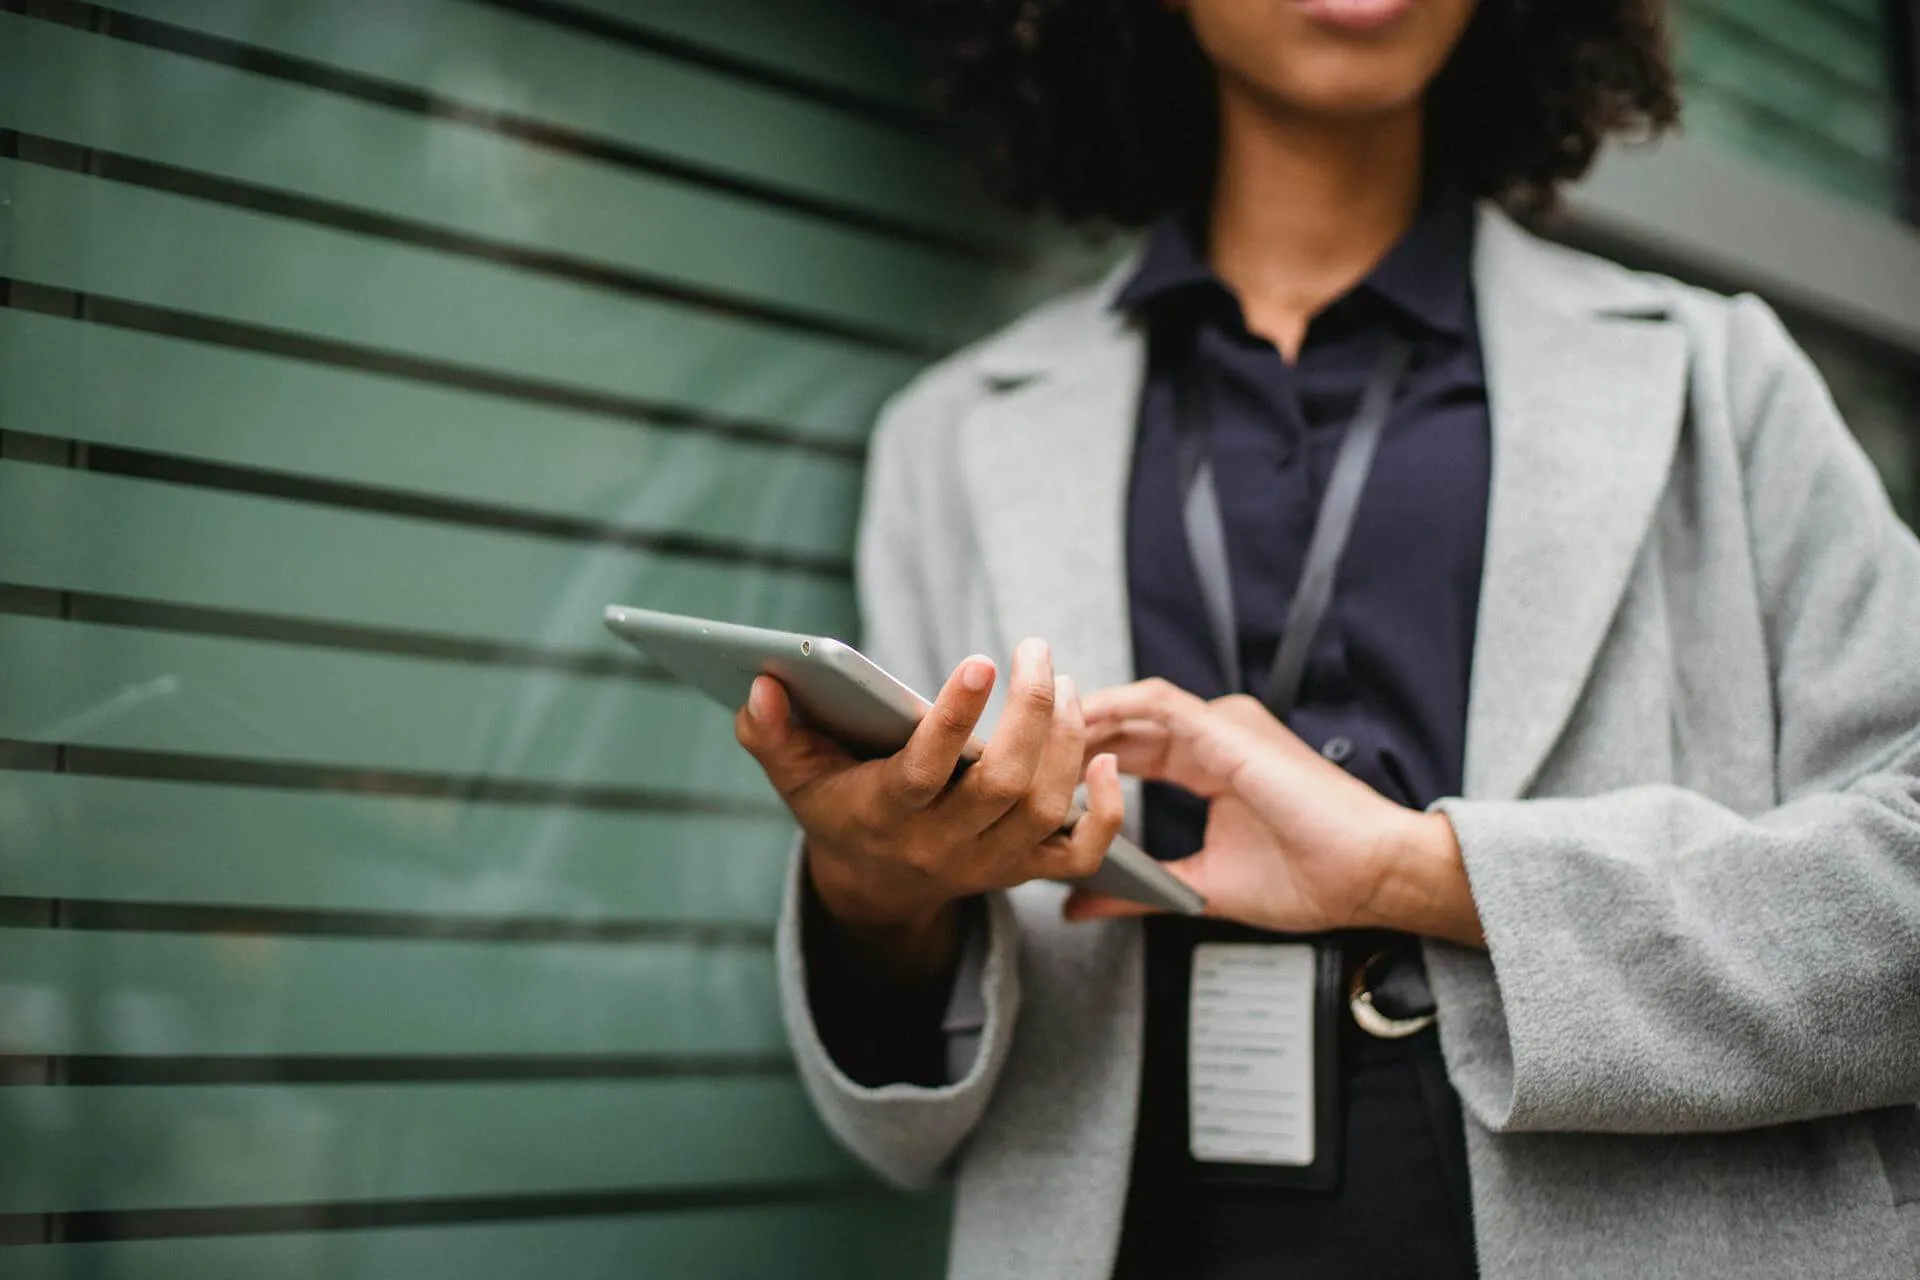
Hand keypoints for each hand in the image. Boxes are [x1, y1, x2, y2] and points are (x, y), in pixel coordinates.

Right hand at [736, 638, 1125, 977]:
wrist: (873, 885)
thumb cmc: (836, 806)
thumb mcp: (795, 773)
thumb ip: (771, 732)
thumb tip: (760, 684)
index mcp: (887, 814)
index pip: (926, 769)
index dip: (955, 717)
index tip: (981, 659)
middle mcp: (943, 844)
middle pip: (1004, 784)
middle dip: (1032, 712)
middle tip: (1037, 652)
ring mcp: (990, 862)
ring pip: (1046, 806)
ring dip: (1066, 739)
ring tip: (1062, 681)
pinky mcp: (1024, 870)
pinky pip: (1081, 854)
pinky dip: (1106, 811)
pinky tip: (1104, 758)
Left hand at [1066, 679, 1482, 947]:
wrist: (1371, 877)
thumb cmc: (1310, 882)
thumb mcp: (1201, 888)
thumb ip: (1138, 890)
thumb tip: (1076, 904)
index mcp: (1214, 764)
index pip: (1132, 748)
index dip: (1081, 755)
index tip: (1029, 773)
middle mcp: (1217, 736)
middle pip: (1125, 721)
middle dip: (1066, 729)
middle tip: (1008, 745)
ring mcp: (1223, 727)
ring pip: (1133, 705)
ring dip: (1080, 713)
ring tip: (1027, 730)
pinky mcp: (1227, 732)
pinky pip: (1155, 707)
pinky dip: (1110, 712)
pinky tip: (1070, 728)